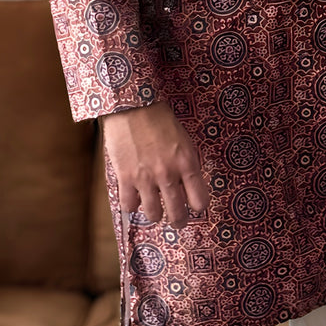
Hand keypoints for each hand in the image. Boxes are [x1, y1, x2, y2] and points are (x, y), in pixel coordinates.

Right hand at [101, 101, 208, 228]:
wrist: (133, 105)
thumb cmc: (160, 119)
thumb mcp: (183, 140)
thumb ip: (185, 164)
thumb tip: (187, 185)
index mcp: (187, 163)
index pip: (199, 200)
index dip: (197, 206)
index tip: (194, 206)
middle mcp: (168, 175)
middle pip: (177, 213)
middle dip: (179, 220)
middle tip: (177, 220)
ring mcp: (146, 178)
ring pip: (154, 214)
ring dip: (155, 214)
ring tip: (154, 210)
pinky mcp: (125, 177)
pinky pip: (129, 206)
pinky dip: (132, 205)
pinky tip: (134, 198)